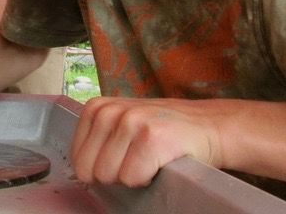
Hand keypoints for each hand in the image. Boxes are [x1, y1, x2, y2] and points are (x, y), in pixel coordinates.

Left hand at [71, 96, 225, 187]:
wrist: (208, 126)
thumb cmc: (161, 131)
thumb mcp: (121, 125)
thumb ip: (97, 141)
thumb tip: (79, 171)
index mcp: (96, 108)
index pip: (77, 158)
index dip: (101, 166)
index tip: (123, 156)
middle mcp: (109, 111)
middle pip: (90, 170)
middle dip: (114, 173)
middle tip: (137, 159)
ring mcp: (130, 122)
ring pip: (111, 176)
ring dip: (132, 175)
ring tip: (149, 158)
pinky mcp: (151, 137)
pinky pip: (133, 178)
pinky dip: (148, 178)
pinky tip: (160, 161)